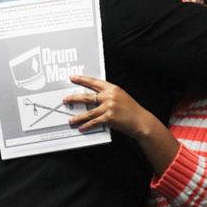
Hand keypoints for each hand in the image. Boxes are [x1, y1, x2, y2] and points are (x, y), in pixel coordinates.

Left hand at [65, 75, 179, 174]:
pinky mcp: (109, 118)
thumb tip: (93, 97)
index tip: (72, 78)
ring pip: (88, 112)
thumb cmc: (131, 110)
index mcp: (112, 88)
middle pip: (87, 96)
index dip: (82, 79)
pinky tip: (81, 128)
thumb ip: (108, 95)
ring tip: (70, 120)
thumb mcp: (121, 97)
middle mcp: (110, 96)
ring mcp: (109, 107)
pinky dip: (86, 126)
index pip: (94, 82)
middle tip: (65, 99)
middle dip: (74, 98)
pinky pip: (94, 122)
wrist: (141, 121)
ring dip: (78, 117)